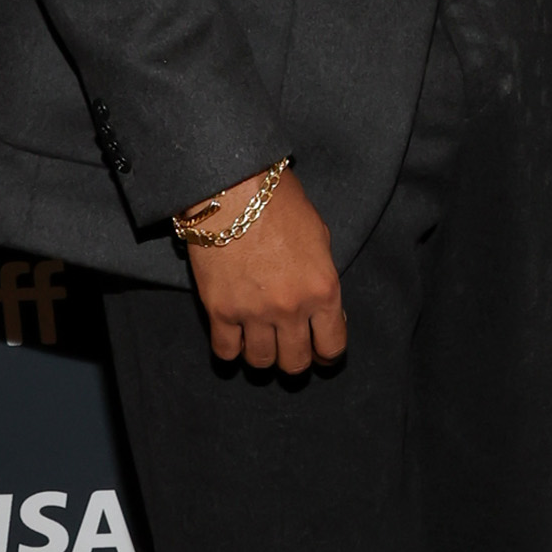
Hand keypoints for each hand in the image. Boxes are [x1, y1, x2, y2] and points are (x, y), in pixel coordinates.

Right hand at [187, 168, 346, 373]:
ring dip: (263, 356)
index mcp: (323, 290)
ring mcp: (254, 313)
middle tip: (289, 347)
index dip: (327, 353)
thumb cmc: (281, 204)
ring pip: (261, 362)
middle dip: (295, 359)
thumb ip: (321, 279)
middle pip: (296, 363)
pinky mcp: (219, 311)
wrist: (234, 189)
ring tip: (261, 340)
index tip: (321, 350)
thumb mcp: (320, 239)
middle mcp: (291, 309)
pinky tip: (234, 337)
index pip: (332, 346)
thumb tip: (321, 308)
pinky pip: (226, 352)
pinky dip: (231, 350)